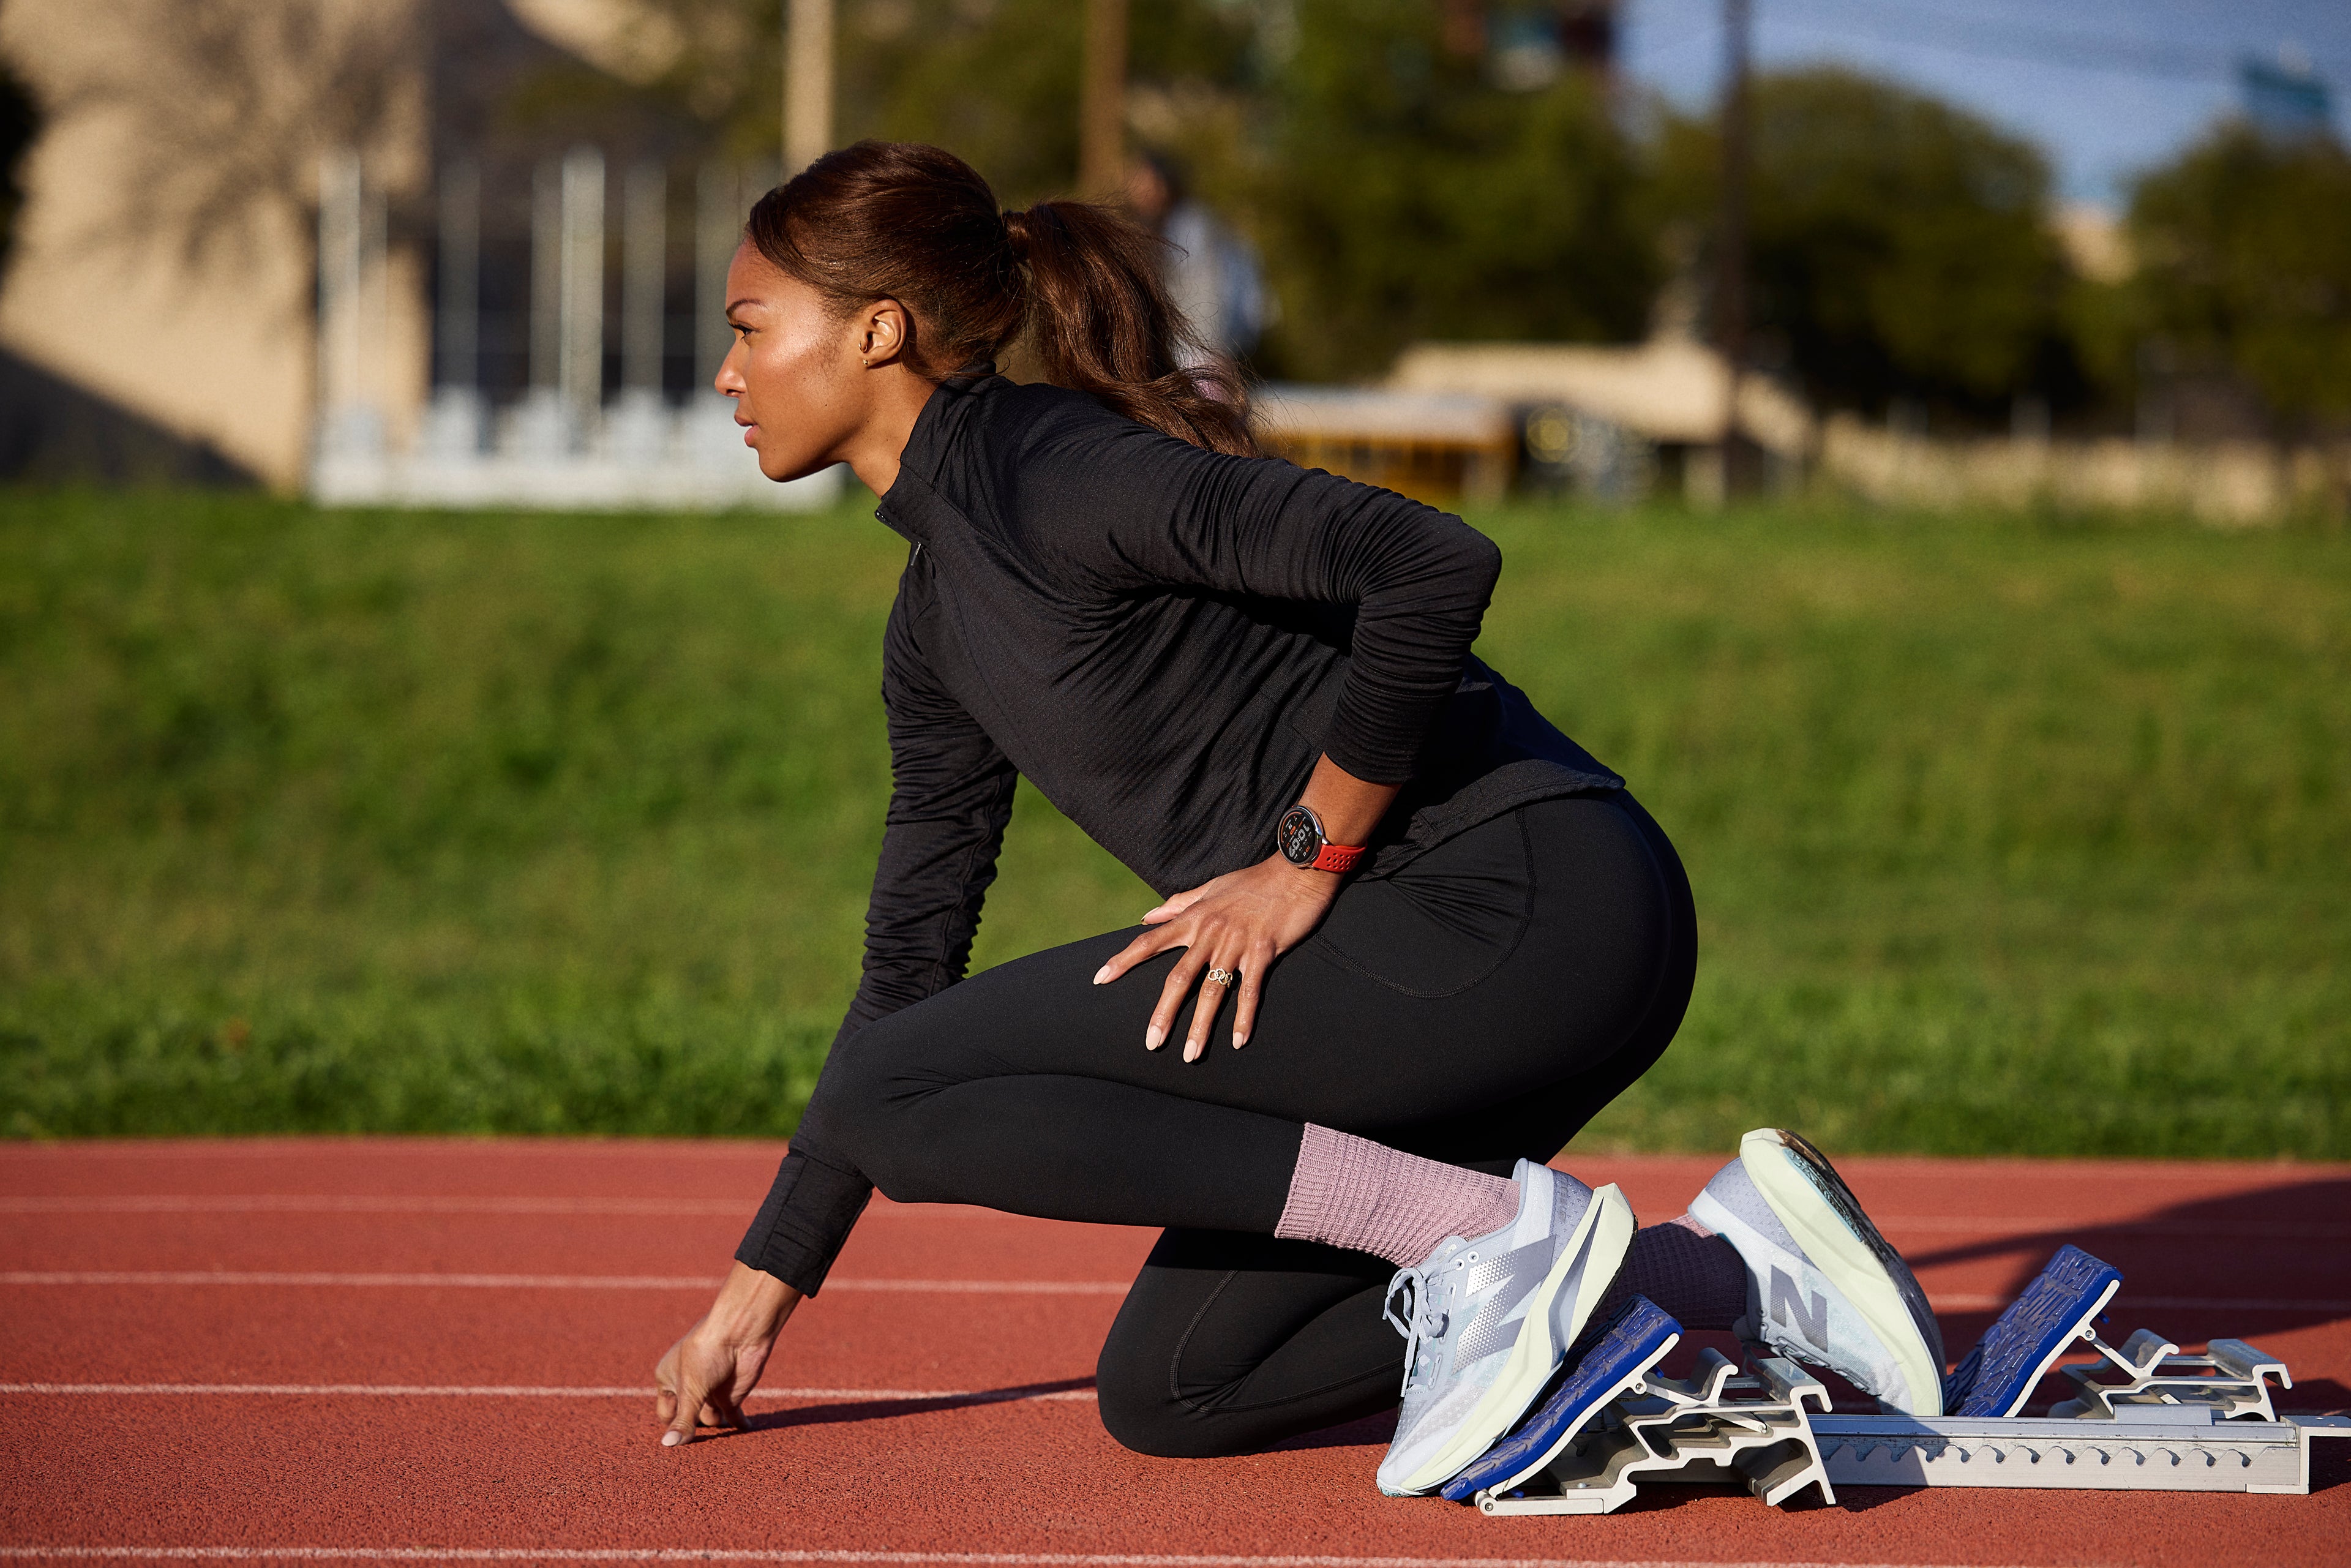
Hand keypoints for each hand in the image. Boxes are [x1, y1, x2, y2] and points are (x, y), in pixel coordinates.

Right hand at [654, 1262, 799, 1445]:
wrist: (740, 1331)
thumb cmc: (706, 1353)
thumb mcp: (691, 1389)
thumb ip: (683, 1419)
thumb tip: (668, 1445)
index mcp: (668, 1379)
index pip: (666, 1413)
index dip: (671, 1426)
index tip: (677, 1445)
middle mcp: (689, 1386)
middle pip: (687, 1418)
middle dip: (692, 1431)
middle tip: (696, 1453)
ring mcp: (711, 1390)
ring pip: (710, 1419)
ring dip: (714, 1429)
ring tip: (718, 1445)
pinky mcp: (732, 1393)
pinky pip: (733, 1416)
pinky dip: (737, 1425)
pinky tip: (742, 1432)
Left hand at [1092, 852, 1341, 1058]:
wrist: (1297, 870)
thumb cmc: (1254, 880)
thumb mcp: (1211, 888)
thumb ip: (1178, 904)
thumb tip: (1147, 916)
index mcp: (1194, 918)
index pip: (1150, 941)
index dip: (1124, 960)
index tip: (1100, 979)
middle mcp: (1210, 933)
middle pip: (1179, 978)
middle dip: (1164, 1013)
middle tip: (1152, 1042)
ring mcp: (1237, 943)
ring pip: (1213, 991)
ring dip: (1201, 1026)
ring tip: (1190, 1054)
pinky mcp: (1264, 952)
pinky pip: (1250, 991)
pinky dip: (1244, 1017)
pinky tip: (1238, 1041)